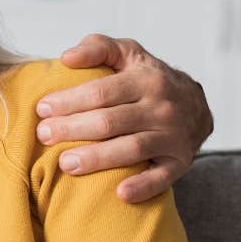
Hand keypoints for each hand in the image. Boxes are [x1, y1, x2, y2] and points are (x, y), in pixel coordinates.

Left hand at [35, 34, 213, 203]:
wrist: (197, 105)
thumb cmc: (148, 78)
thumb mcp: (128, 53)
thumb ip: (97, 47)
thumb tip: (67, 57)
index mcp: (145, 80)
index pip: (101, 92)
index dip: (69, 101)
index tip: (42, 109)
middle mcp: (161, 108)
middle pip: (110, 121)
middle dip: (73, 129)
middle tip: (44, 135)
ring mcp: (172, 137)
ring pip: (131, 148)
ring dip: (97, 158)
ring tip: (65, 163)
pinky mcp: (179, 162)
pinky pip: (162, 177)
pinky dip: (143, 187)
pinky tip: (119, 194)